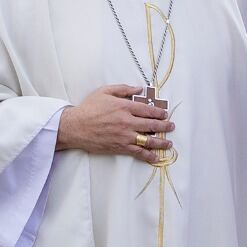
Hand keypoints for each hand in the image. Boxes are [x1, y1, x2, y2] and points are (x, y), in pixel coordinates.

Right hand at [56, 84, 175, 164]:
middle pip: (152, 125)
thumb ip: (123, 89)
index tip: (165, 113)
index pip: (147, 109)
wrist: (75, 127)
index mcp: (124, 107)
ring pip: (148, 140)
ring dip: (161, 142)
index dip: (159, 112)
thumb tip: (139, 88)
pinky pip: (138, 152)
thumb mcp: (105, 91)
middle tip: (171, 126)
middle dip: (165, 126)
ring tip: (168, 143)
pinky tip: (155, 157)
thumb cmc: (88, 108)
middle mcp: (127, 122)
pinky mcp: (120, 147)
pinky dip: (148, 156)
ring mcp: (124, 136)